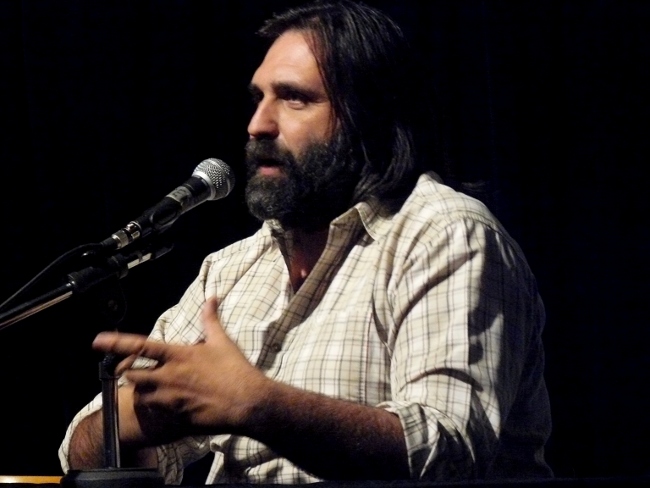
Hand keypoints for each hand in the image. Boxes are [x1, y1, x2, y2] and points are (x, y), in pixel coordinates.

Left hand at [92, 296, 268, 443]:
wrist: (247, 402)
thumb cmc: (235, 370)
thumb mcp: (222, 341)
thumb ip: (210, 319)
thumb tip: (211, 298)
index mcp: (178, 355)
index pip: (140, 346)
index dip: (116, 343)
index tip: (98, 341)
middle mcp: (169, 376)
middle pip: (132, 375)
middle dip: (130, 373)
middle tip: (133, 371)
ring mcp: (171, 397)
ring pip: (140, 395)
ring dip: (142, 391)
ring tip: (152, 388)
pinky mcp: (176, 415)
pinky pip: (155, 412)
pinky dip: (155, 407)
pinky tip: (165, 404)